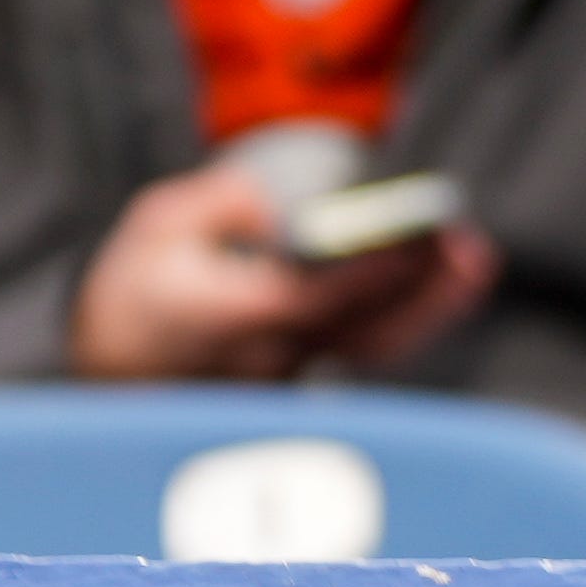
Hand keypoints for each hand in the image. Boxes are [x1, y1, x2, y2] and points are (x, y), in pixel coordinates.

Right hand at [63, 164, 498, 385]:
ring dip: (429, 308)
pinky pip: (368, 353)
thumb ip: (218, 205)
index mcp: (231, 320)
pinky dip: (409, 319)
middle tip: (469, 248)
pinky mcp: (304, 381)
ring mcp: (291, 377)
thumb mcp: (156, 228)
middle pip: (363, 332)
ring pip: (374, 349)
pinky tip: (439, 286)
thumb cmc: (136, 294)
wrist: (114, 371)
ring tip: (471, 262)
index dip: (370, 274)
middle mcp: (269, 358)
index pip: (314, 300)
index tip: (418, 242)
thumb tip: (273, 205)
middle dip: (422, 292)